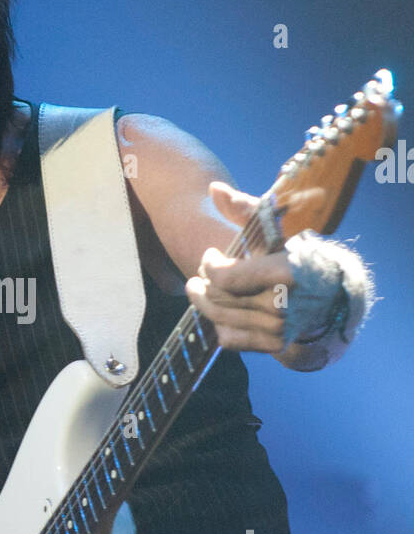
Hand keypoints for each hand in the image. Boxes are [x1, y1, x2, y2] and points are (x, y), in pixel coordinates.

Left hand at [184, 182, 290, 354]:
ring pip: (220, 318)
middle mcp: (282, 304)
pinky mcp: (274, 345)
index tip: (211, 255)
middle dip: (202, 284)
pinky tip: (223, 310)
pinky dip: (221, 324)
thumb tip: (214, 188)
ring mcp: (278, 328)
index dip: (209, 265)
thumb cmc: (299, 255)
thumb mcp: (277, 227)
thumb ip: (245, 209)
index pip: (225, 277)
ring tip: (201, 290)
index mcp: (284, 272)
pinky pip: (230, 338)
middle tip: (199, 276)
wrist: (333, 295)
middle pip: (219, 297)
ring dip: (206, 303)